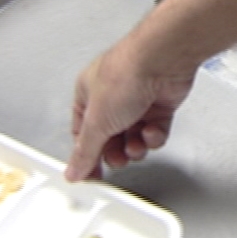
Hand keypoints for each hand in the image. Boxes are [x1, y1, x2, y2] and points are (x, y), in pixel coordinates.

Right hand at [64, 42, 194, 181]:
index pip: (82, 134)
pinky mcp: (160, 105)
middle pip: (110, 139)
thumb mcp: (96, 122)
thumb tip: (74, 170)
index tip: (91, 176)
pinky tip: (151, 131)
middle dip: (115, 153)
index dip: (87, 156)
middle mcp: (112, 97)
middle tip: (119, 158)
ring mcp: (138, 101)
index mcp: (88, 95)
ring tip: (136, 145)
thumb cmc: (125, 74)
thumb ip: (85, 151)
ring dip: (136, 147)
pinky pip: (155, 132)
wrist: (162, 61)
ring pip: (134, 139)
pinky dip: (154, 136)